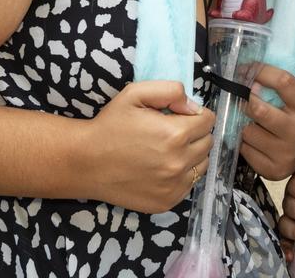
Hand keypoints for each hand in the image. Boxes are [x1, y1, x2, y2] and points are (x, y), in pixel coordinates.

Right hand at [85, 80, 213, 212]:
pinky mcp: (166, 202)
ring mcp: (173, 186)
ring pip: (202, 165)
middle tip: (173, 132)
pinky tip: (161, 168)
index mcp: (175, 135)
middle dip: (195, 134)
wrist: (86, 162)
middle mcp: (178, 163)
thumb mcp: (135, 94)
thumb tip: (193, 106)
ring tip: (167, 150)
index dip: (195, 115)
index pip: (208, 121)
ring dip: (192, 155)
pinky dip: (181, 175)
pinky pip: (189, 185)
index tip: (180, 116)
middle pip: (208, 143)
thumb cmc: (110, 125)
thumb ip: (170, 91)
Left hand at [240, 65, 294, 180]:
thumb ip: (289, 78)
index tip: (248, 68)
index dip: (262, 71)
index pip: (283, 81)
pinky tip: (253, 140)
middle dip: (244, 100)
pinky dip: (243, 142)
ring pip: (246, 130)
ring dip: (243, 124)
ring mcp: (284, 152)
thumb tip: (288, 45)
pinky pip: (244, 149)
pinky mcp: (271, 170)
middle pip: (257, 108)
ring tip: (251, 122)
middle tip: (242, 96)